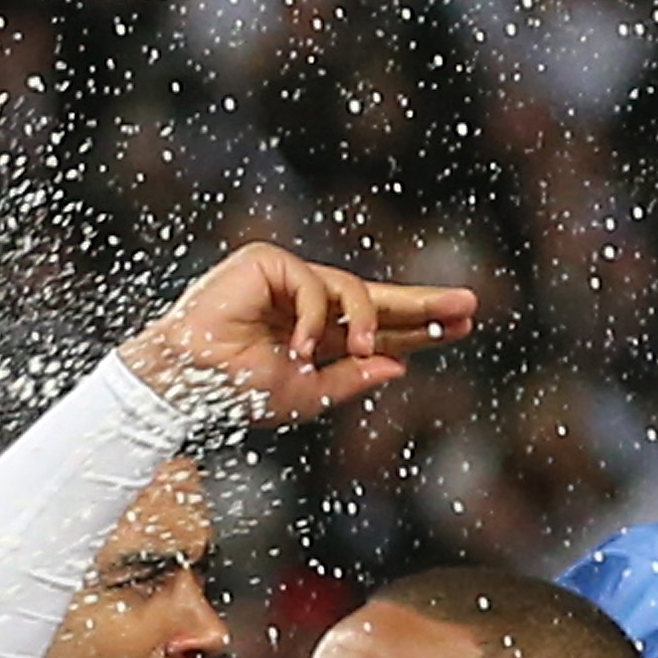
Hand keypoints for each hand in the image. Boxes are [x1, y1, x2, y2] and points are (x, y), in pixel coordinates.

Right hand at [120, 243, 475, 428]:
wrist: (189, 382)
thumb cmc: (236, 393)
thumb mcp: (307, 394)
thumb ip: (351, 379)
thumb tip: (398, 367)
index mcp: (320, 337)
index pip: (379, 330)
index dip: (418, 329)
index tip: (461, 328)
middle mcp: (308, 306)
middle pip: (378, 300)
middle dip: (423, 304)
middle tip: (469, 304)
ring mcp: (288, 281)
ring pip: (351, 289)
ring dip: (368, 320)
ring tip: (366, 348)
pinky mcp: (266, 262)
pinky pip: (312, 283)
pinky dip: (312, 316)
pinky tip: (300, 345)